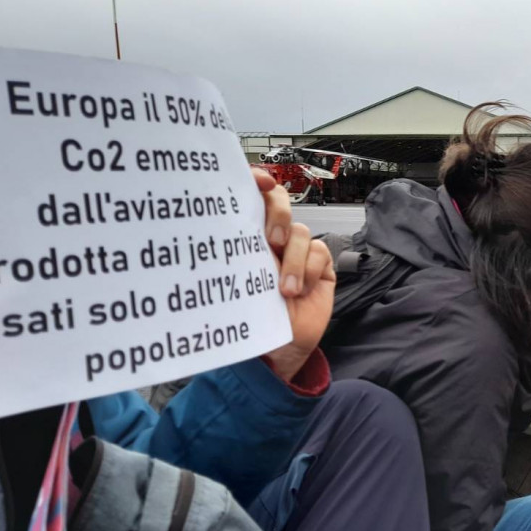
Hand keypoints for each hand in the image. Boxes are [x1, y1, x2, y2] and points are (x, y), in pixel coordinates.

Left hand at [253, 169, 335, 381]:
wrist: (275, 350)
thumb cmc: (248, 318)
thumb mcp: (234, 283)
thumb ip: (232, 255)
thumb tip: (211, 233)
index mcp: (245, 236)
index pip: (251, 197)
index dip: (257, 181)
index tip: (259, 182)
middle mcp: (272, 238)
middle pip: (280, 202)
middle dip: (278, 213)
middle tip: (272, 239)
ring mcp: (297, 251)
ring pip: (300, 232)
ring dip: (293, 261)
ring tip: (284, 290)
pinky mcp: (319, 266)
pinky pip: (318, 253)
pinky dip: (309, 271)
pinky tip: (299, 291)